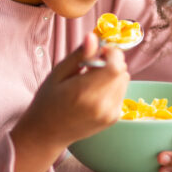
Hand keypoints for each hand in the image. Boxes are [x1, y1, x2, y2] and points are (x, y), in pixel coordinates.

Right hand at [10, 34, 128, 171]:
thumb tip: (94, 36)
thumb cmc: (47, 101)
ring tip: (90, 81)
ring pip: (124, 81)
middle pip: (122, 71)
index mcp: (84, 92)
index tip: (98, 51)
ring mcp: (109, 114)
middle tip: (90, 67)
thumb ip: (79, 55)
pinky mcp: (113, 119)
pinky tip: (94, 93)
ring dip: (112, 75)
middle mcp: (101, 105)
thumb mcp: (58, 73)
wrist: (46, 134)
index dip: (111, 53)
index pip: (116, 65)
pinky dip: (112, 87)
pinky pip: (121, 92)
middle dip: (111, 62)